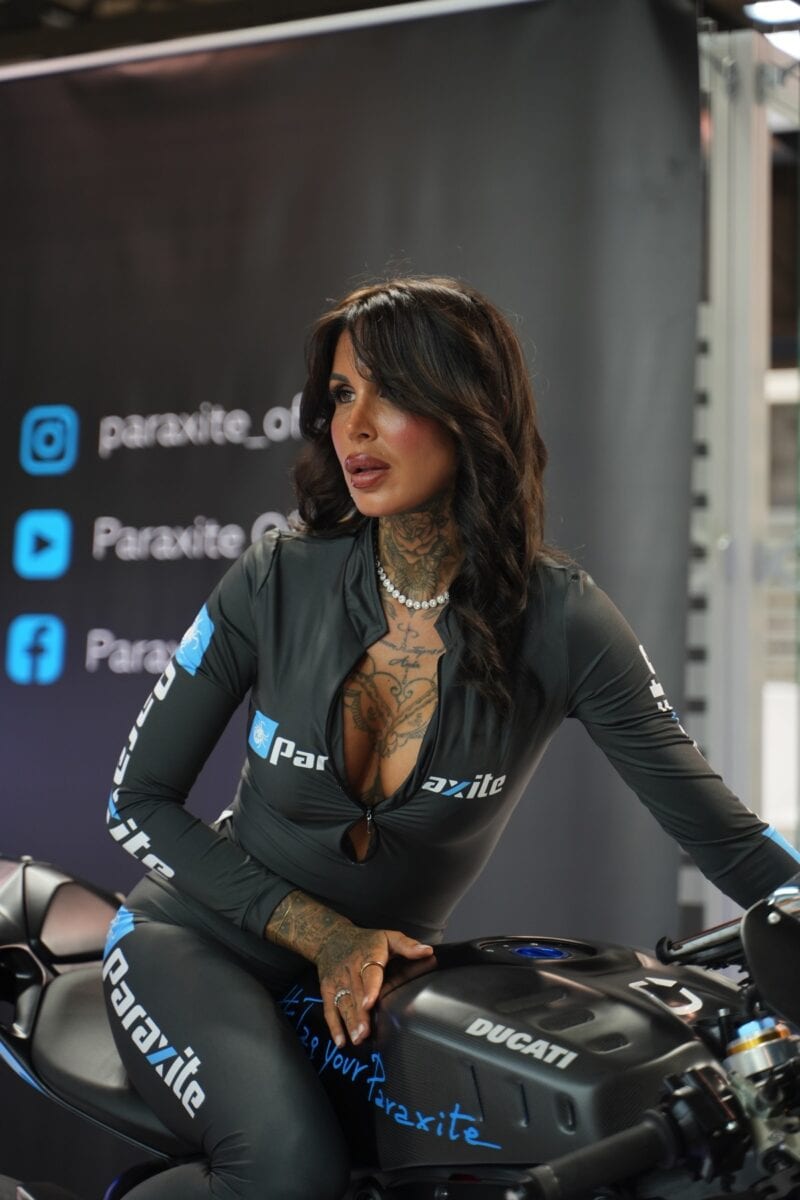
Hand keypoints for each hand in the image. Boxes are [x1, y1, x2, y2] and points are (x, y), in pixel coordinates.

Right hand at [315, 924, 432, 1046]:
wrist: (331, 937)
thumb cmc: (365, 941)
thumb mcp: (388, 937)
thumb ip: (407, 945)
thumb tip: (427, 951)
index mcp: (368, 956)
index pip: (369, 974)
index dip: (369, 989)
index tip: (370, 1003)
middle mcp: (351, 970)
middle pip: (356, 994)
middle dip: (360, 1014)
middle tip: (365, 1033)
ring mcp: (338, 981)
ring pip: (343, 1003)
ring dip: (349, 1022)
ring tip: (357, 1039)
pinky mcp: (328, 990)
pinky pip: (330, 1009)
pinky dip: (334, 1026)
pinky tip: (341, 1041)